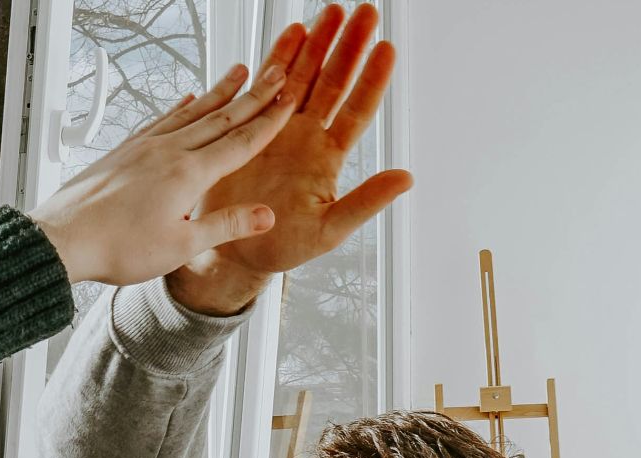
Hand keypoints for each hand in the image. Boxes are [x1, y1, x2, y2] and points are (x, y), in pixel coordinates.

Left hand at [28, 60, 296, 285]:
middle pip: (220, 117)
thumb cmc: (117, 247)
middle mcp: (168, 151)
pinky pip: (160, 120)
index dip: (269, 121)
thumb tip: (266, 215)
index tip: (290, 99)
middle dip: (253, 96)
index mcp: (187, 174)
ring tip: (239, 72)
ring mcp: (144, 147)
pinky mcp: (125, 150)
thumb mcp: (181, 246)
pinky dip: (179, 107)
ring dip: (219, 92)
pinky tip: (186, 99)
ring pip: (191, 112)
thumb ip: (225, 225)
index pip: (240, 142)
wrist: (62, 239)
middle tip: (277, 72)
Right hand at [166, 4, 412, 314]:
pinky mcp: (251, 127)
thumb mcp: (329, 230)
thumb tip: (406, 178)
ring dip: (318, 44)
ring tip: (331, 11)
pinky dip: (279, 59)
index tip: (386, 49)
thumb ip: (365, 202)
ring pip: (304, 77)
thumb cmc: (283, 247)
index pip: (357, 110)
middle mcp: (307, 136)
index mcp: (328, 158)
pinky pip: (268, 86)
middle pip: (333, 82)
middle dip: (348, 47)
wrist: (234, 250)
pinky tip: (293, 32)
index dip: (372, 80)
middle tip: (365, 13)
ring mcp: (279, 129)